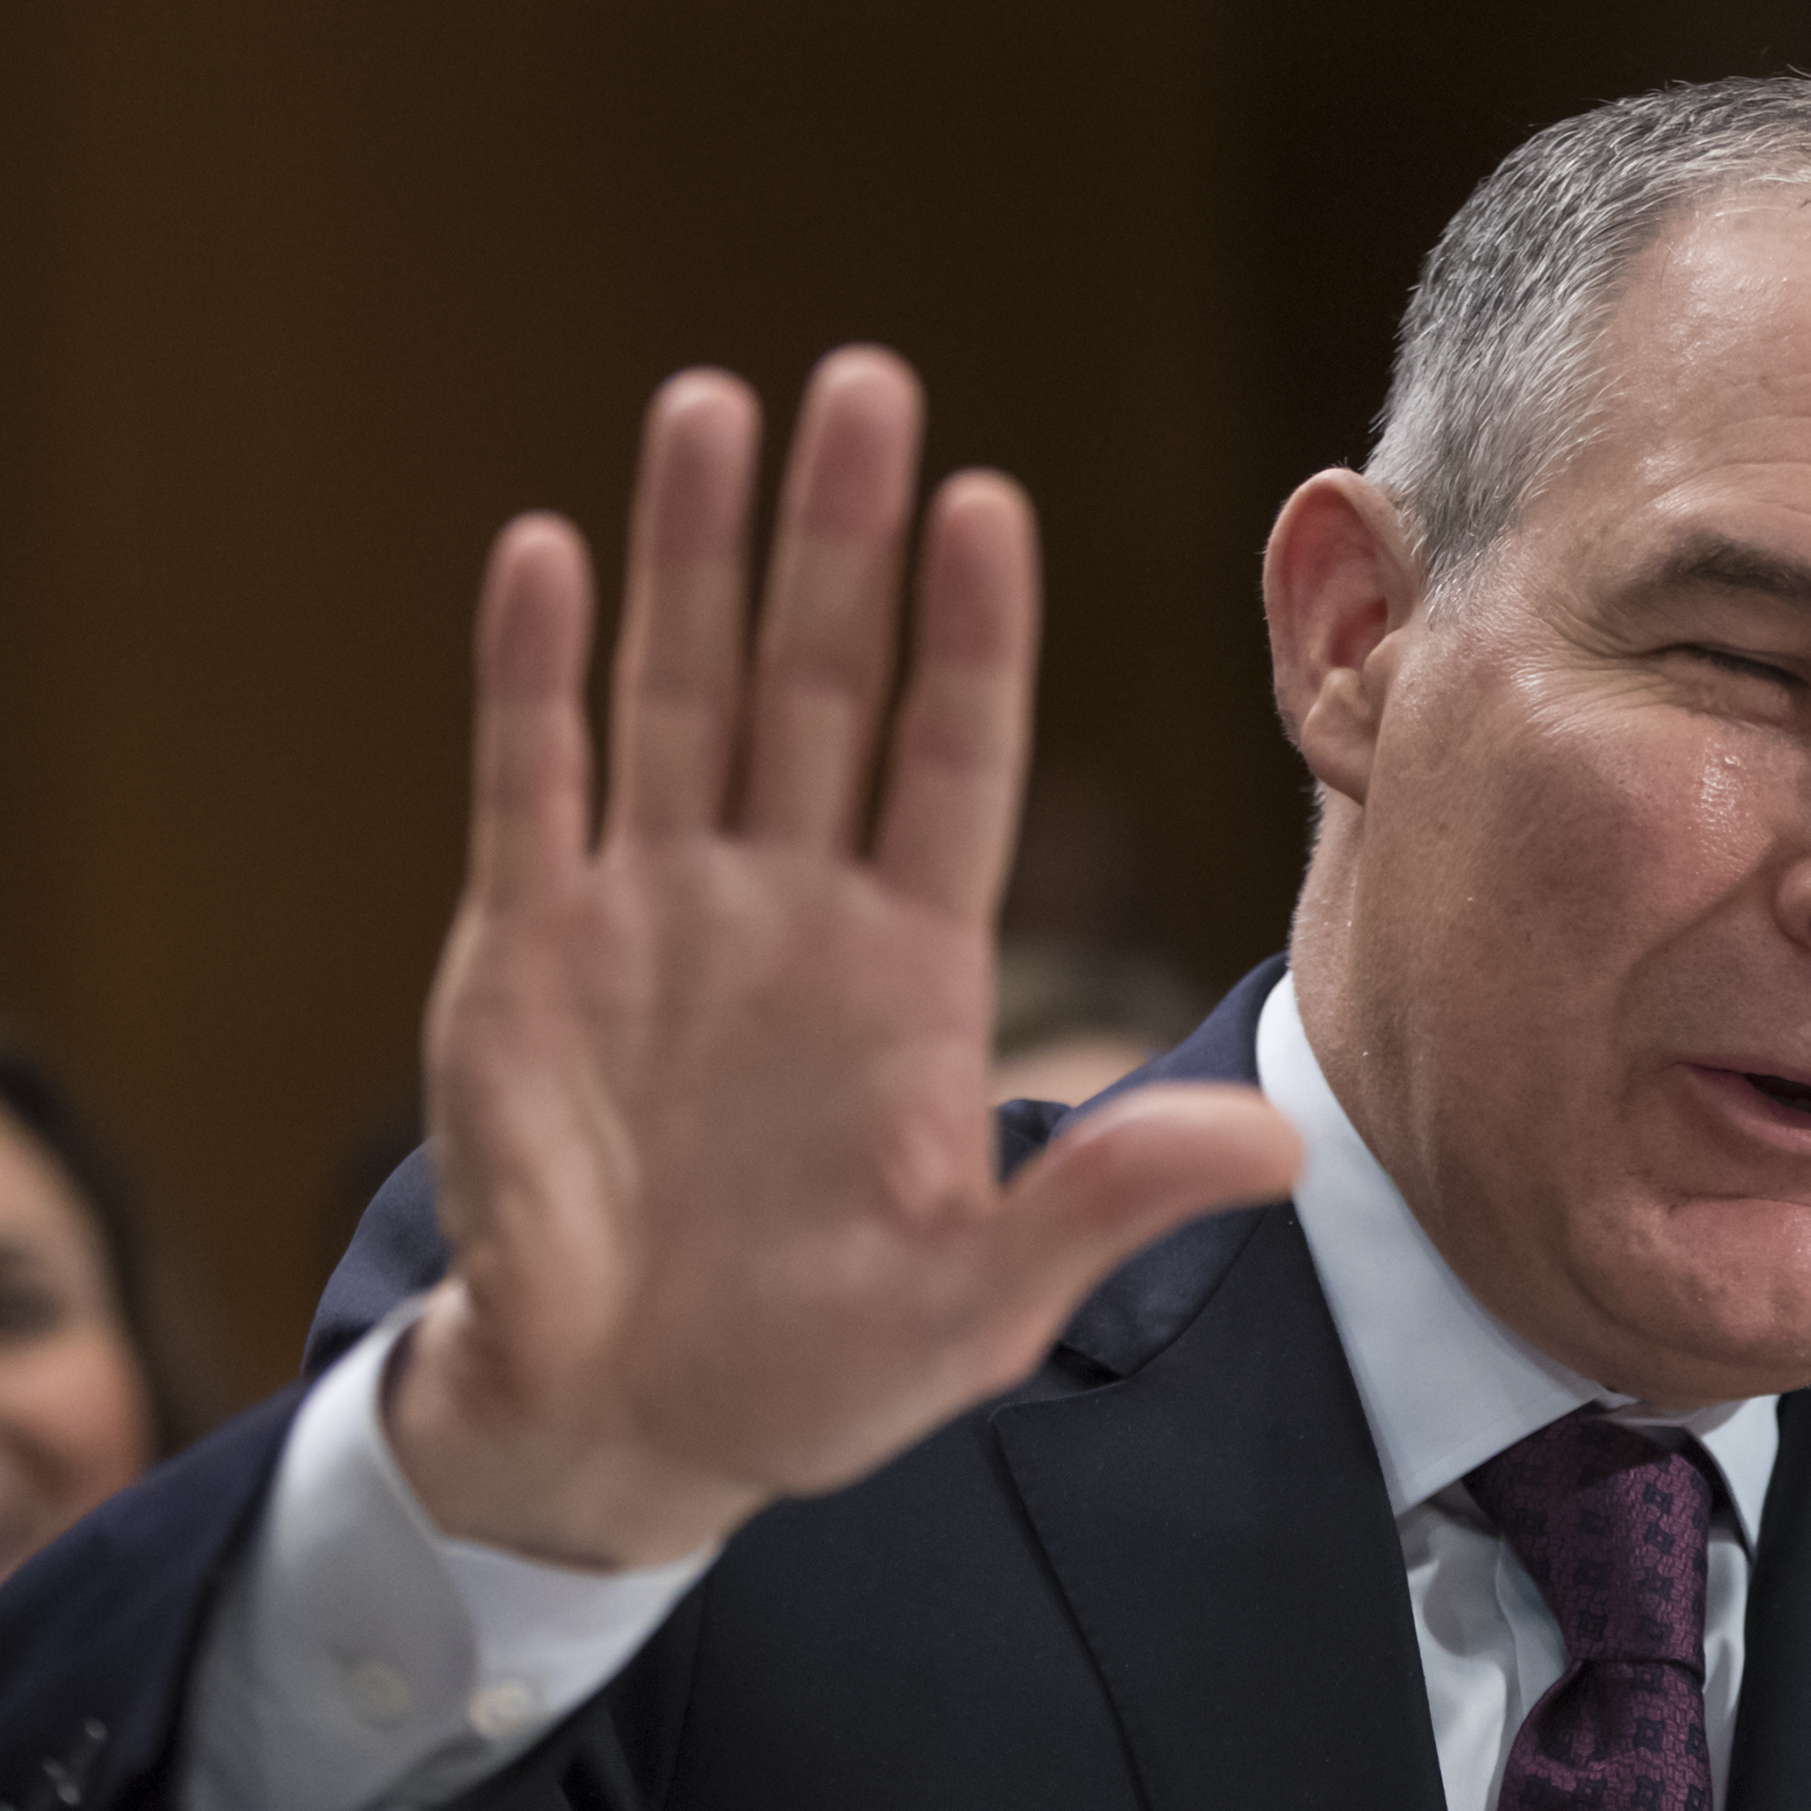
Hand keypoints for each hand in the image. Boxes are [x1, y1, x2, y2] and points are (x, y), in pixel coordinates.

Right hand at [388, 355, 1303, 1566]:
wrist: (622, 1428)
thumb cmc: (815, 1372)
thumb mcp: (980, 1305)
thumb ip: (1109, 1208)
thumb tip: (1283, 1152)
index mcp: (910, 970)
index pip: (954, 759)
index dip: (971, 636)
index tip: (988, 504)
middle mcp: (787, 907)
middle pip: (822, 683)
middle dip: (840, 536)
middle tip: (864, 382)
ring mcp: (653, 911)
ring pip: (680, 692)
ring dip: (691, 553)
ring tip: (712, 405)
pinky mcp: (526, 947)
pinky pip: (532, 779)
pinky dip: (536, 671)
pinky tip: (548, 552)